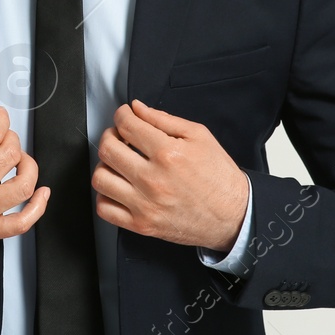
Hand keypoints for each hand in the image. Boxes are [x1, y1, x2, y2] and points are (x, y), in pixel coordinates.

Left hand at [92, 99, 248, 252]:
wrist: (234, 216)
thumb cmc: (218, 177)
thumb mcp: (199, 137)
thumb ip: (164, 119)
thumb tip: (136, 108)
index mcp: (168, 154)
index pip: (126, 125)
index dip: (121, 115)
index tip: (125, 116)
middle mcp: (153, 180)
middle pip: (107, 149)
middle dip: (110, 136)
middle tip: (120, 137)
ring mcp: (145, 205)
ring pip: (100, 178)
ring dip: (106, 165)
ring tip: (120, 163)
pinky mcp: (142, 225)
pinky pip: (104, 209)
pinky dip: (105, 195)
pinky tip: (119, 187)